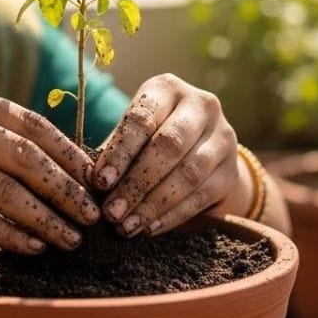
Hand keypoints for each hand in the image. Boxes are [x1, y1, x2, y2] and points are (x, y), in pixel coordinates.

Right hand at [0, 81, 100, 254]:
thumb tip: (47, 156)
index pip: (28, 121)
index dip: (67, 150)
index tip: (94, 175)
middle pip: (24, 157)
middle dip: (66, 188)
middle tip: (92, 213)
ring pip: (5, 192)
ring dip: (45, 218)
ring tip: (71, 237)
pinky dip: (10, 235)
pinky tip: (32, 246)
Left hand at [91, 73, 240, 236]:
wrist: (202, 146)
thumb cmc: (151, 135)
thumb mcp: (133, 132)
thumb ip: (114, 151)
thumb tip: (86, 181)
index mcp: (167, 88)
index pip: (142, 118)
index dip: (120, 151)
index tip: (100, 181)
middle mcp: (201, 105)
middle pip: (169, 145)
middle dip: (136, 183)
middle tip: (111, 212)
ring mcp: (223, 136)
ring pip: (188, 173)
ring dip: (153, 204)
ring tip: (127, 226)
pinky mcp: (231, 169)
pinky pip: (202, 196)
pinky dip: (173, 215)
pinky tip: (150, 228)